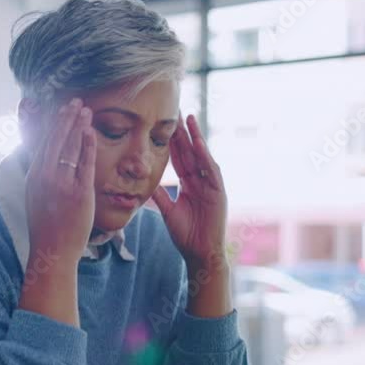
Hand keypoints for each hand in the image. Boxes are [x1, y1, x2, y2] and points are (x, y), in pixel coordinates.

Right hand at [25, 98, 96, 266]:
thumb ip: (41, 174)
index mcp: (34, 175)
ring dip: (78, 126)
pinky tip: (90, 132)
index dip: (53, 123)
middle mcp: (45, 176)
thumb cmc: (46, 224)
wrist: (51, 250)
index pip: (44, 142)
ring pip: (70, 147)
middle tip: (75, 102)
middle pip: (56, 139)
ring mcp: (62, 184)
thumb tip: (46, 157)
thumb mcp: (35, 194)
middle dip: (66, 118)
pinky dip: (88, 146)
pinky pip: (85, 163)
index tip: (61, 110)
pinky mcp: (79, 193)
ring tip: (85, 111)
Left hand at [151, 114, 227, 268]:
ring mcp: (211, 185)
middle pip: (190, 152)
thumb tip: (146, 183)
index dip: (172, 142)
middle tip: (176, 111)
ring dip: (196, 137)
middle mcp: (201, 181)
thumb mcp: (168, 212)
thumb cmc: (186, 236)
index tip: (164, 124)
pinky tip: (199, 143)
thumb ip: (160, 196)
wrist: (200, 253)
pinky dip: (205, 156)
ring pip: (201, 156)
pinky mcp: (218, 192)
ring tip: (189, 118)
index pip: (179, 158)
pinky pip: (211, 171)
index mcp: (189, 184)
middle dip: (183, 133)